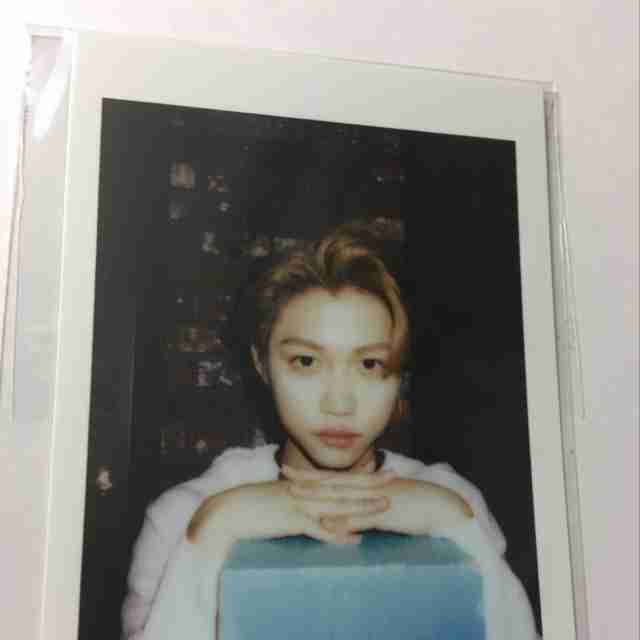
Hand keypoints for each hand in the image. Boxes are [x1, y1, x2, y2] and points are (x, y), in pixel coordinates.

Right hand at [186, 478, 390, 546]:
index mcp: (306, 484)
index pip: (340, 478)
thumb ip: (302, 495)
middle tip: (394, 478)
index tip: (383, 471)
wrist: (232, 510)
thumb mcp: (283, 495)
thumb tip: (316, 499)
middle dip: (371, 483)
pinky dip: (336, 534)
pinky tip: (353, 539)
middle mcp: (307, 491)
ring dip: (362, 505)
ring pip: (337, 504)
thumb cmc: (256, 505)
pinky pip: (318, 528)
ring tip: (384, 506)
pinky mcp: (291, 521)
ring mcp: (300, 504)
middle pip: (345, 486)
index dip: (363, 475)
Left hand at [283, 467, 471, 537]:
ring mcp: (374, 500)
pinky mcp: (384, 513)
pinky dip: (344, 522)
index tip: (288, 470)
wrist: (440, 506)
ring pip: (341, 498)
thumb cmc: (413, 506)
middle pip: (331, 483)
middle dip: (306, 479)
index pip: (331, 478)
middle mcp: (366, 488)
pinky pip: (361, 518)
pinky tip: (328, 526)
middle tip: (283, 475)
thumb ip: (363, 508)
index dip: (309, 474)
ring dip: (318, 497)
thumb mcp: (384, 505)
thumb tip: (345, 516)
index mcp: (365, 485)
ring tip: (297, 496)